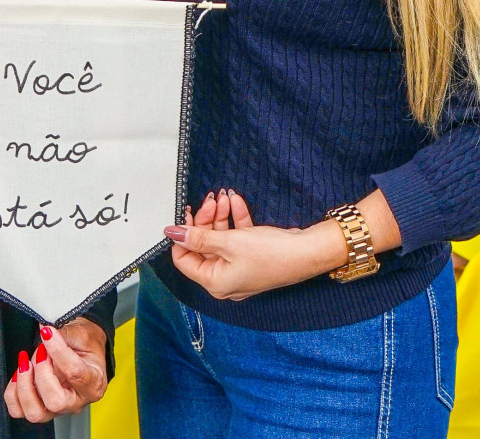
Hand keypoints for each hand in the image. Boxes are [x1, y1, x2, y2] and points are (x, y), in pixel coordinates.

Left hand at [4, 318, 107, 422]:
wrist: (80, 351)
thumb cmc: (83, 345)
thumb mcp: (79, 334)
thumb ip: (62, 335)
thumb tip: (45, 332)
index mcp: (93, 384)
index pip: (75, 373)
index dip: (57, 351)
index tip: (47, 333)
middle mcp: (76, 403)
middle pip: (55, 402)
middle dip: (41, 374)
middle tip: (40, 352)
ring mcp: (56, 410)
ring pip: (35, 412)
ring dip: (25, 385)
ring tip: (26, 363)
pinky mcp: (39, 409)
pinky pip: (18, 410)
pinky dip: (13, 392)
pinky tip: (19, 373)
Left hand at [164, 189, 345, 301]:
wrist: (308, 252)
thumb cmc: (272, 254)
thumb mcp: (229, 242)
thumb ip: (198, 236)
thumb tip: (171, 233)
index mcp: (215, 283)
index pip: (184, 260)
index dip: (183, 235)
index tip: (187, 213)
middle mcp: (225, 279)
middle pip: (203, 246)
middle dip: (206, 219)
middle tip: (211, 199)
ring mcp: (239, 268)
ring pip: (220, 238)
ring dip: (221, 216)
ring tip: (224, 197)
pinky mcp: (252, 256)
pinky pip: (237, 237)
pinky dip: (236, 220)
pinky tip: (237, 201)